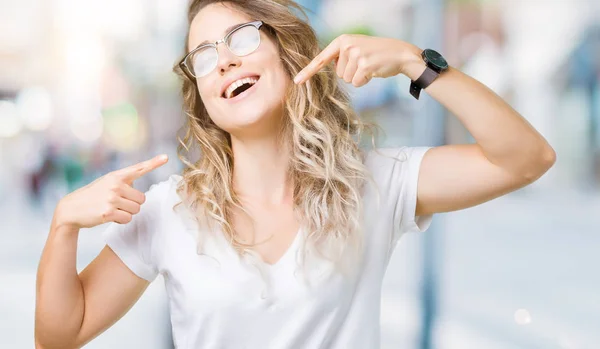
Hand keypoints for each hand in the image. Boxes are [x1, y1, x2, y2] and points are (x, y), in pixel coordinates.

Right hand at [54, 155, 168, 229]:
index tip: (166, 158)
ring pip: (136, 210)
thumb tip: (138, 191)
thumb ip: (124, 183)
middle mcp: (115, 185)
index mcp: (116, 176)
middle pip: (142, 199)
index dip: (154, 163)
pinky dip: (121, 220)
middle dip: (133, 204)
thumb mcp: (107, 183)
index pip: (139, 168)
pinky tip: (110, 216)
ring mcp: (111, 198)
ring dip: (127, 213)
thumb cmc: (93, 196)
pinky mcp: (108, 212)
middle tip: (118, 203)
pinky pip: (128, 219)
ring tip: (112, 209)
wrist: (71, 209)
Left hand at [294, 34, 425, 86]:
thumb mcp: (356, 48)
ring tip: (369, 66)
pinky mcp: (364, 65)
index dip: (308, 71)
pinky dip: (365, 81)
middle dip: (351, 73)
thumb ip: (341, 56)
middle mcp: (347, 45)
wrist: (400, 53)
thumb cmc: (377, 54)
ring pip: (347, 79)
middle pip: (338, 74)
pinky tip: (373, 71)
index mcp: (342, 40)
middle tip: (365, 63)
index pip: (321, 58)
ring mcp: (356, 55)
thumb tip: (332, 67)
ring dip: (358, 77)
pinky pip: (356, 83)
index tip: (296, 81)